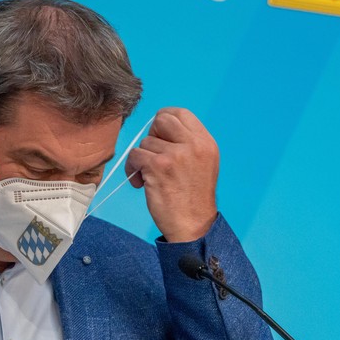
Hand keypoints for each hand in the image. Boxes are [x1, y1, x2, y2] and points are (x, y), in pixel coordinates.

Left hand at [125, 108, 218, 242]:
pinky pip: (135, 155)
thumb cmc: (193, 198)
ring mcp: (176, 154)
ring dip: (142, 160)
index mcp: (206, 142)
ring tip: (151, 178)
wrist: (193, 226)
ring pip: (145, 142)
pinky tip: (141, 184)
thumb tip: (159, 126)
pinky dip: (133, 169)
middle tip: (154, 154)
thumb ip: (187, 143)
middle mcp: (194, 145)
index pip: (181, 113)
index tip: (158, 135)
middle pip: (161, 120)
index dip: (164, 120)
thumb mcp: (202, 163)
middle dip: (151, 135)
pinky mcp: (158, 166)